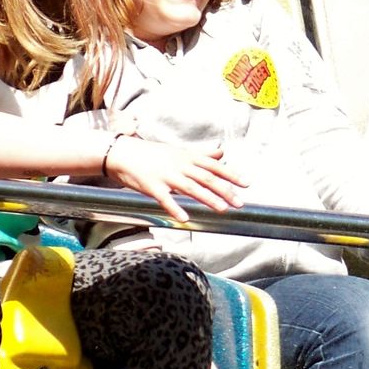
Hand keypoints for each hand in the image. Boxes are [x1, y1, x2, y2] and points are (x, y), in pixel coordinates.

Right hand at [106, 137, 246, 220]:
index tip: (246, 184)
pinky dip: (175, 208)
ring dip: (208, 199)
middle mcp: (179, 165)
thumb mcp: (179, 151)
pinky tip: (185, 218)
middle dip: (225, 190)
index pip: (213, 165)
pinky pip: (165, 199)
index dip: (231, 174)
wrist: (122, 153)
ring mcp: (165, 175)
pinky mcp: (151, 186)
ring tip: (222, 209)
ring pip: (190, 188)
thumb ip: (202, 154)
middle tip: (240, 203)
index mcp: (187, 157)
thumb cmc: (153, 153)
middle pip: (206, 178)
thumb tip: (222, 152)